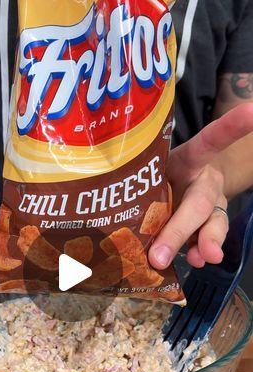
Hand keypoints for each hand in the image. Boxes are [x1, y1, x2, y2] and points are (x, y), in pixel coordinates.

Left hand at [148, 103, 252, 268]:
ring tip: (204, 256)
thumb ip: (144, 190)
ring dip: (208, 241)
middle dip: (186, 226)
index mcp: (191, 158)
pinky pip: (206, 240)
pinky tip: (196, 260)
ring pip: (213, 222)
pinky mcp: (208, 226)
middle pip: (200, 201)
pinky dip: (200, 252)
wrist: (180, 186)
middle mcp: (205, 181)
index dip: (231, 126)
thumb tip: (130, 230)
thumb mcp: (154, 170)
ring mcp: (211, 205)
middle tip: (183, 242)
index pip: (211, 139)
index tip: (252, 112)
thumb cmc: (161, 175)